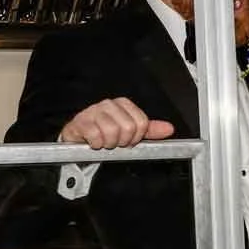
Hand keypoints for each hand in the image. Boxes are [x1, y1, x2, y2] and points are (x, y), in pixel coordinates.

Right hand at [58, 98, 176, 148]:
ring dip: (108, 144)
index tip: (128, 141)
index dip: (136, 138)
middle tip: (114, 142)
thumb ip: (149, 130)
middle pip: (128, 128)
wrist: (80, 138)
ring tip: (103, 142)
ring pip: (112, 132)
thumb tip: (169, 129)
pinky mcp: (80, 121)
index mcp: (123, 104)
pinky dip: (96, 144)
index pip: (141, 123)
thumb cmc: (104, 134)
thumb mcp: (130, 132)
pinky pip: (95, 136)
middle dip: (122, 141)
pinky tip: (93, 142)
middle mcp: (109, 104)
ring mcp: (94, 111)